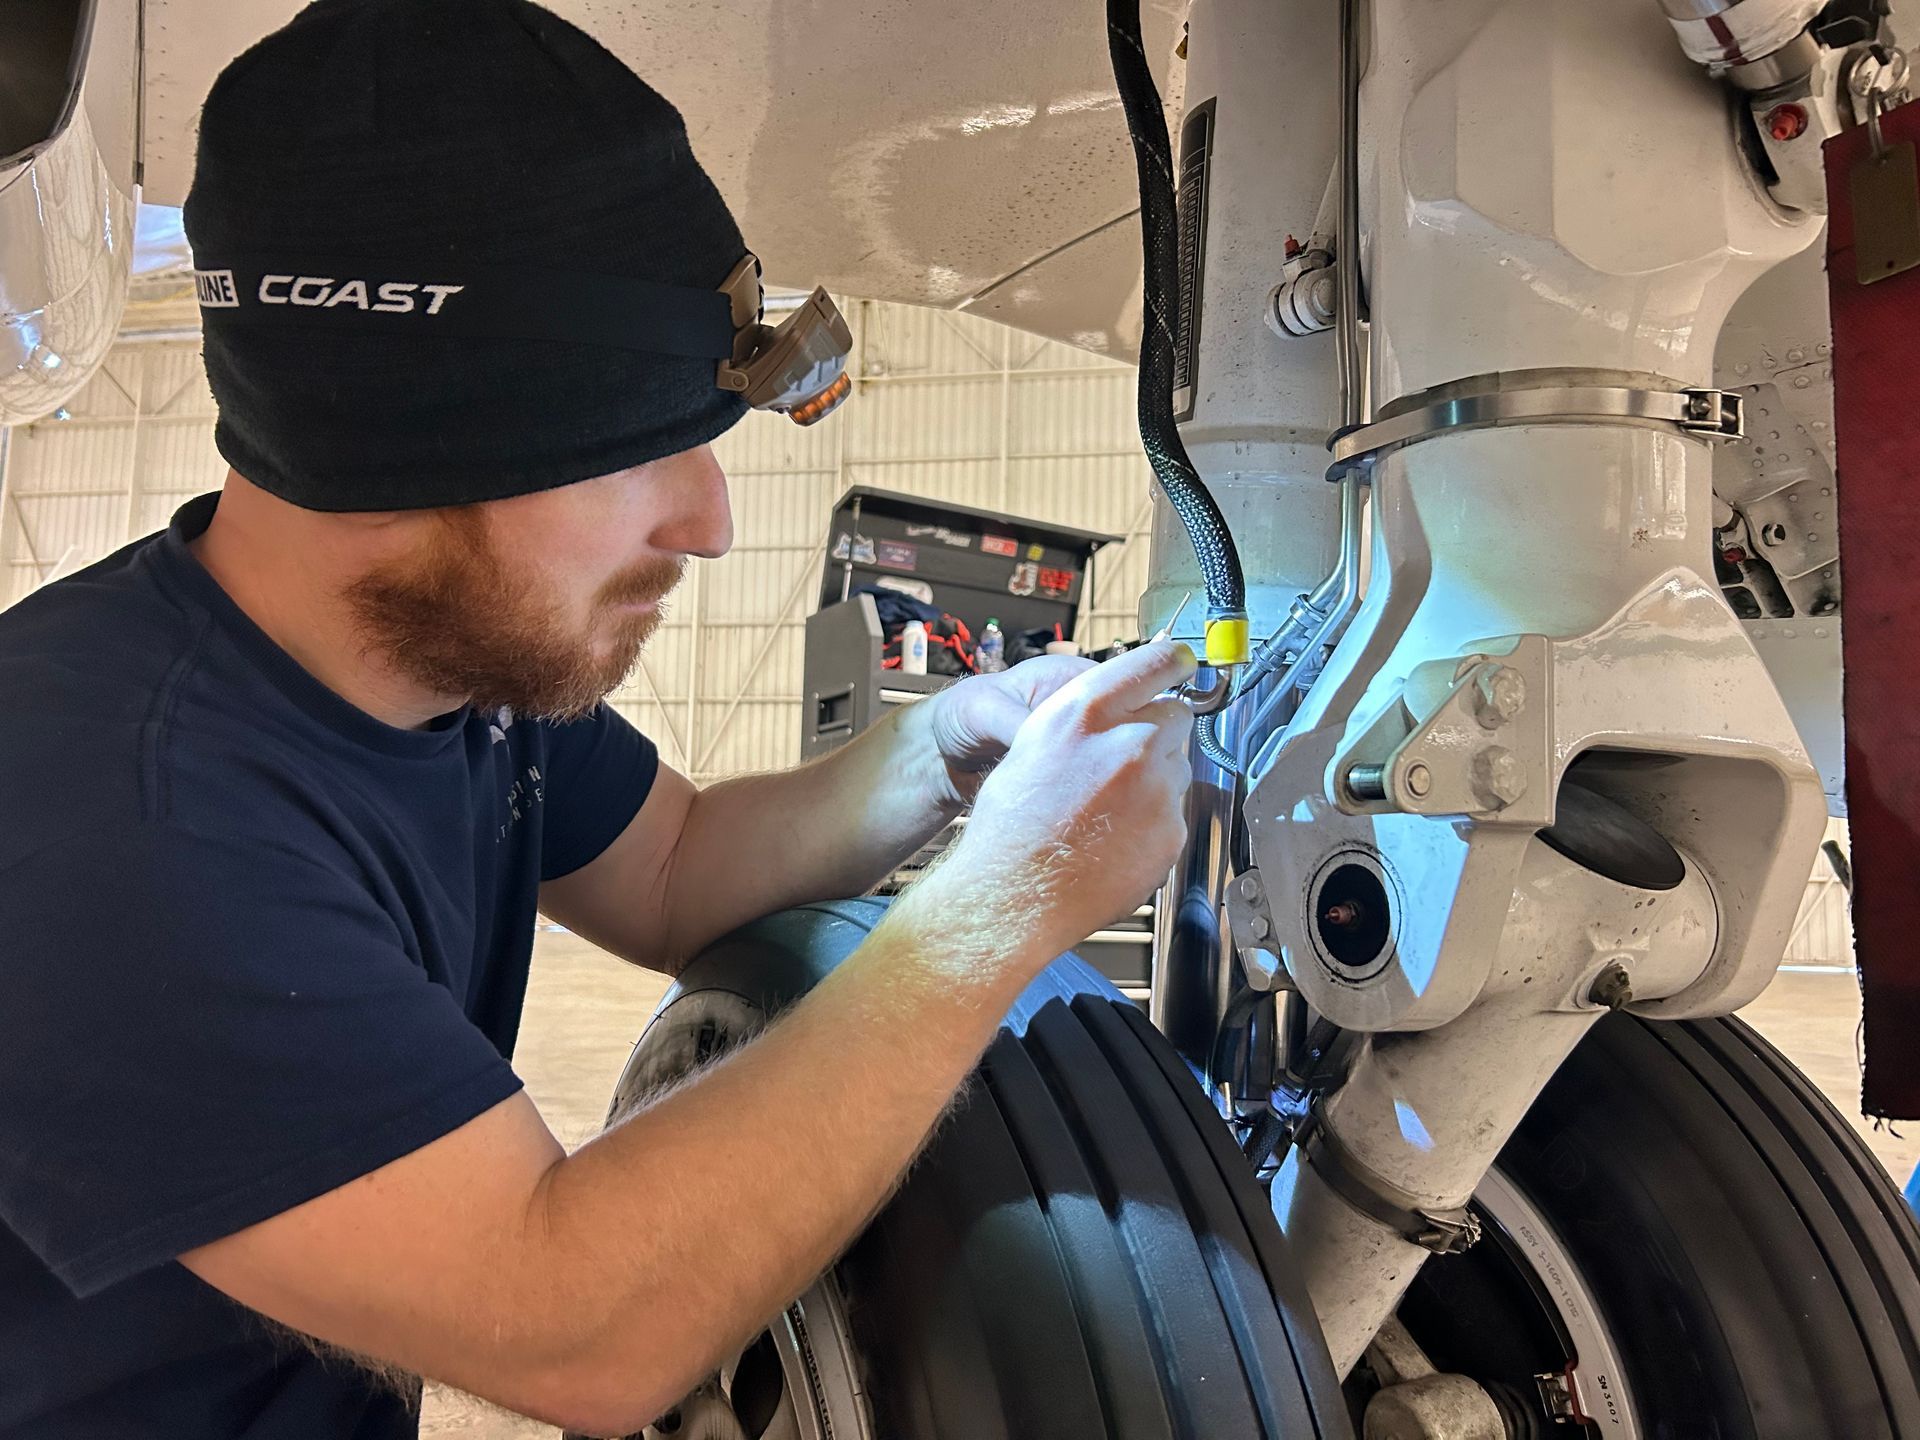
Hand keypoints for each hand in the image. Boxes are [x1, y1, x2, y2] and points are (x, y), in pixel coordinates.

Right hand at [923, 641, 1196, 958]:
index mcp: (1089, 709)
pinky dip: (1153, 824)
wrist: (1015, 893)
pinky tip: (1116, 839)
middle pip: (1176, 716)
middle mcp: (1130, 740)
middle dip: (1158, 732)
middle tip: (1125, 761)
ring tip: (1108, 811)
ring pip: (1176, 767)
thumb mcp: (1036, 742)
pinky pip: (1174, 813)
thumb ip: (1087, 717)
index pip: (1156, 661)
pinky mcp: (1172, 829)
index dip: (1172, 662)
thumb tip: (1122, 706)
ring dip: (1155, 780)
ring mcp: (1156, 787)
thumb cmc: (1012, 825)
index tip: (1181, 664)